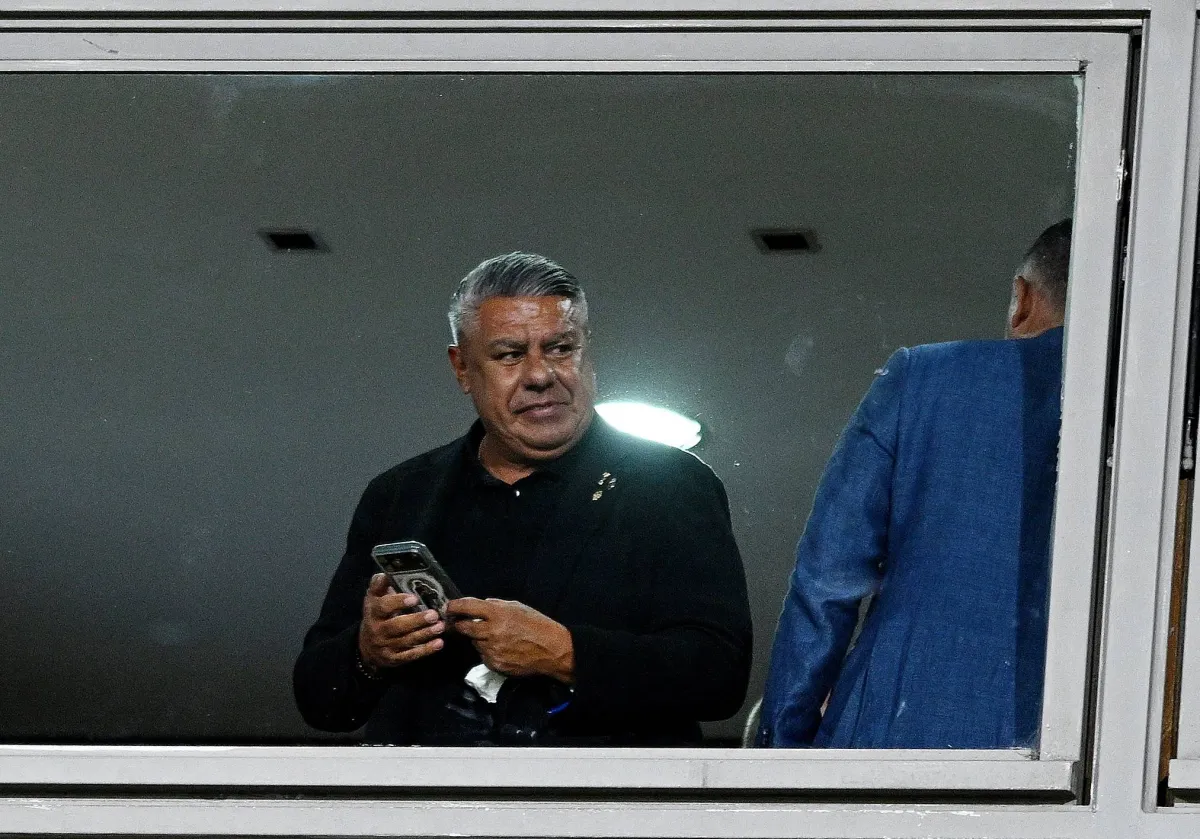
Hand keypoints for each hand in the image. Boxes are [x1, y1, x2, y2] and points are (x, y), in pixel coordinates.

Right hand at [358, 573, 444, 671]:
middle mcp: (378, 630)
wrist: (366, 646)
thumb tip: (386, 573)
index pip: (383, 607)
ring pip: (406, 641)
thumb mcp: (374, 599)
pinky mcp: (394, 658)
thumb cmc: (376, 615)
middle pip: (396, 626)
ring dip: (424, 634)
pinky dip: (425, 650)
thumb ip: (380, 585)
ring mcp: (386, 645)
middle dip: (416, 621)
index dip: (398, 602)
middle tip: (434, 614)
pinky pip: (410, 655)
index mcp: (373, 612)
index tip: (415, 598)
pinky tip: (439, 643)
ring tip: (440, 626)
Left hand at [446, 597, 573, 682]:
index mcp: (497, 613)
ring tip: (495, 637)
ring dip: (478, 639)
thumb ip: (497, 605)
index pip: (466, 607)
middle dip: (459, 625)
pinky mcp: (494, 664)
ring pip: (474, 642)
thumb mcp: (518, 607)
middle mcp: (491, 631)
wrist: (553, 650)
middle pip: (462, 628)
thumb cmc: (538, 625)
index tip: (448, 607)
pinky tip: (503, 649)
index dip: (453, 606)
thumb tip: (480, 605)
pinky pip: (483, 656)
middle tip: (460, 623)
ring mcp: (491, 650)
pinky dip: (488, 651)